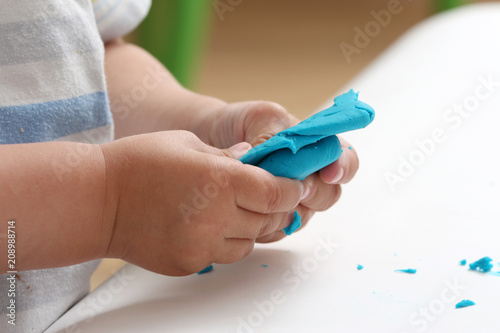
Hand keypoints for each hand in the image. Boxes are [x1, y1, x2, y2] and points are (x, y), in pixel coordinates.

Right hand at [101, 130, 303, 275]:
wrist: (97, 199)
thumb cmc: (140, 162)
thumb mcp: (189, 143)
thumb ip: (228, 157)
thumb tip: (254, 161)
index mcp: (221, 180)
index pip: (279, 194)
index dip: (290, 189)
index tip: (291, 185)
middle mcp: (217, 216)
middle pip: (270, 221)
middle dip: (275, 208)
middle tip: (266, 197)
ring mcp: (203, 245)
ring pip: (251, 242)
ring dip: (251, 227)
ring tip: (232, 210)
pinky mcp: (190, 262)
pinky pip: (224, 256)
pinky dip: (226, 241)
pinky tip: (208, 225)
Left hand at [206, 101, 359, 241]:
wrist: (212, 141)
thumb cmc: (241, 126)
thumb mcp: (260, 118)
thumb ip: (277, 136)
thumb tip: (282, 158)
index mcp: (316, 148)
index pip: (346, 160)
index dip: (343, 168)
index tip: (329, 173)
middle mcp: (310, 177)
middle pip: (328, 195)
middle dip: (311, 194)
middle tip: (290, 188)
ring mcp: (293, 201)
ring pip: (303, 216)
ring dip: (284, 211)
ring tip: (257, 197)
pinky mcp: (274, 218)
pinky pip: (278, 230)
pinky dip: (265, 224)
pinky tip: (247, 211)